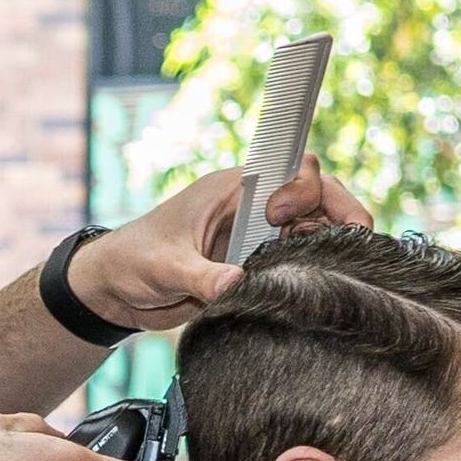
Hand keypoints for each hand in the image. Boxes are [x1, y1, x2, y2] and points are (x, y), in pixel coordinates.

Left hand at [75, 158, 375, 330]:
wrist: (114, 291)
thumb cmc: (132, 261)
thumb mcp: (164, 267)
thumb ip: (200, 276)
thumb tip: (235, 285)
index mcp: (234, 189)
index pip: (291, 169)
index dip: (304, 186)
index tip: (283, 215)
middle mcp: (255, 208)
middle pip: (318, 197)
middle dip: (340, 215)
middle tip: (346, 246)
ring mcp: (261, 237)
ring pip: (317, 230)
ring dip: (333, 246)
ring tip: (342, 270)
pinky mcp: (259, 266)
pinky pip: (301, 261)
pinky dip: (317, 270)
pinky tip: (328, 287)